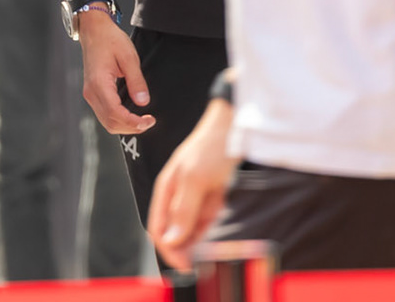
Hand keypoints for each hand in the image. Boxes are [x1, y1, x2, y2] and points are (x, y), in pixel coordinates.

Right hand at [77, 12, 153, 134]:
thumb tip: (143, 102)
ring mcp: (90, 93)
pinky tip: (130, 114)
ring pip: (106, 121)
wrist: (94, 30)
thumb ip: (137, 81)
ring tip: (142, 120)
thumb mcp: (129, 57)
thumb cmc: (109, 39)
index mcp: (99, 83)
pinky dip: (118, 119)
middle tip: (149, 122)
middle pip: (110, 122)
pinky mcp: (92, 92)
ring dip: (124, 125)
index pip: (116, 114)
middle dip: (131, 127)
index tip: (149, 121)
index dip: (134, 122)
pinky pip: (104, 113)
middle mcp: (91, 92)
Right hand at [150, 99, 238, 270]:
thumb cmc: (211, 146)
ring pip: (194, 232)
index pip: (158, 229)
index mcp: (166, 190)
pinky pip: (209, 224)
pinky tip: (221, 238)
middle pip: (176, 234)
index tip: (186, 265)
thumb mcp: (195, 179)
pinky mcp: (213, 200)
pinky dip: (214, 234)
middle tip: (203, 263)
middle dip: (187, 250)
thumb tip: (170, 239)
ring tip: (216, 253)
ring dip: (202, 244)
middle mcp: (178, 197)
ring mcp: (196, 199)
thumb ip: (183, 209)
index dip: (169, 250)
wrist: (236, 128)